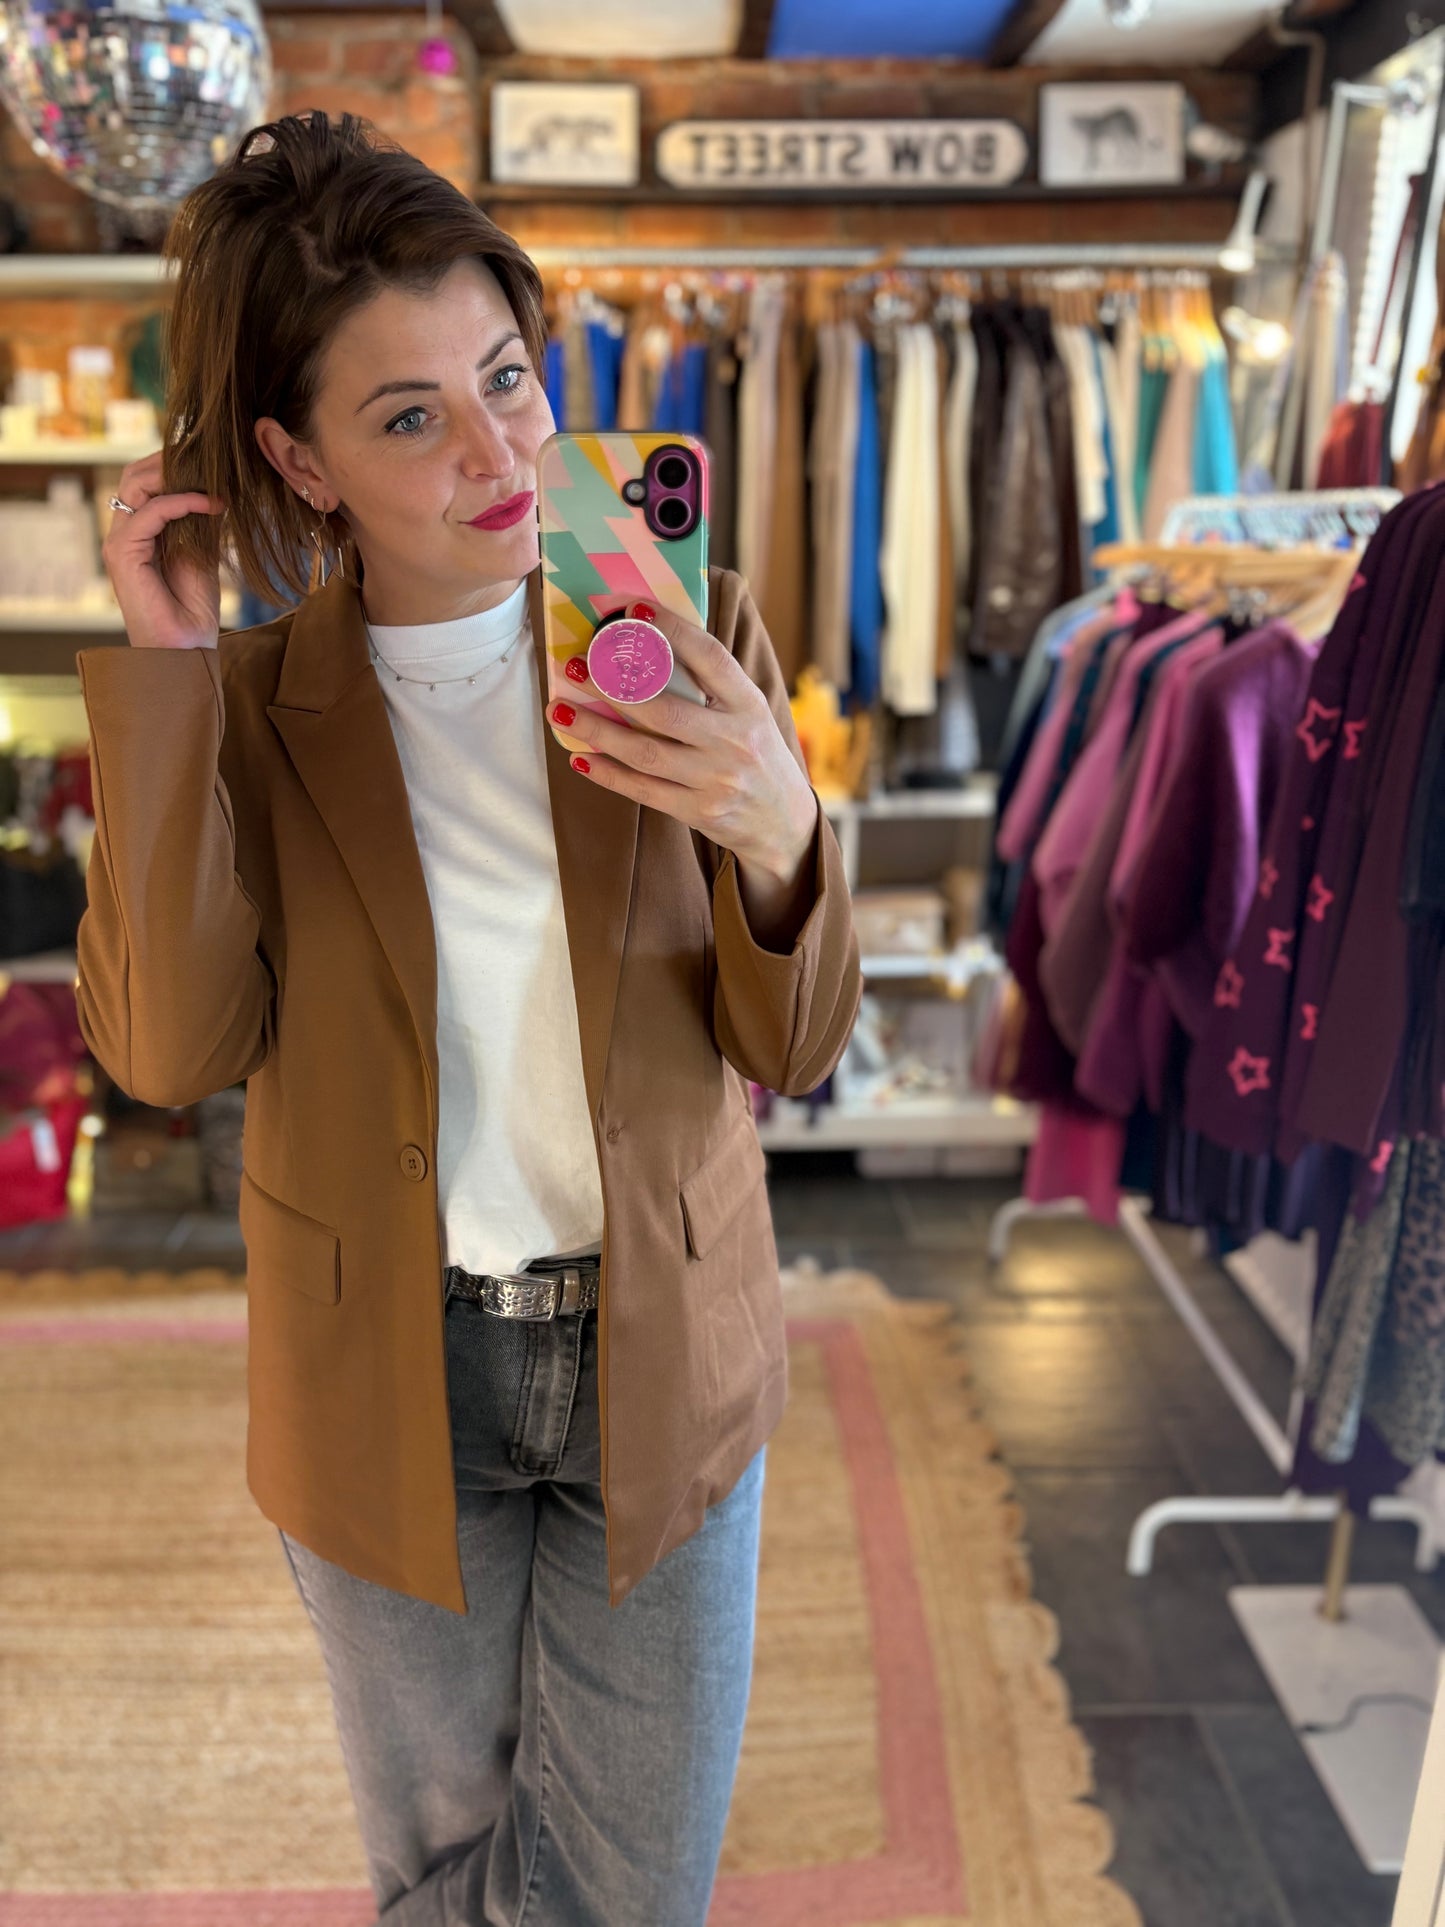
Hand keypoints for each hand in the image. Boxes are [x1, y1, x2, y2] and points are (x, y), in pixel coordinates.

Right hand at [101, 449, 226, 650]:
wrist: (184, 651)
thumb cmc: (192, 612)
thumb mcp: (202, 556)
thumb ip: (200, 524)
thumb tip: (217, 490)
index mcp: (139, 534)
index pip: (144, 483)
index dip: (172, 467)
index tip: (211, 467)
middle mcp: (123, 534)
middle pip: (134, 476)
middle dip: (169, 461)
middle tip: (207, 462)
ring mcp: (119, 543)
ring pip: (136, 485)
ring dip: (176, 476)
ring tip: (212, 481)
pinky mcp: (123, 554)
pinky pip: (151, 512)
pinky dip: (182, 502)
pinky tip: (211, 505)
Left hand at [552, 602, 818, 882]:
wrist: (784, 823)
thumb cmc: (757, 755)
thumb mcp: (750, 713)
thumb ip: (711, 686)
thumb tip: (649, 645)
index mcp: (749, 705)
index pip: (710, 659)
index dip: (673, 631)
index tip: (633, 610)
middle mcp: (736, 742)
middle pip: (665, 711)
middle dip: (612, 687)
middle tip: (575, 667)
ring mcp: (718, 781)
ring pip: (645, 753)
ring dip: (597, 730)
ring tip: (560, 711)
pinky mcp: (700, 812)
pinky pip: (643, 790)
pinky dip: (608, 773)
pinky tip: (581, 756)